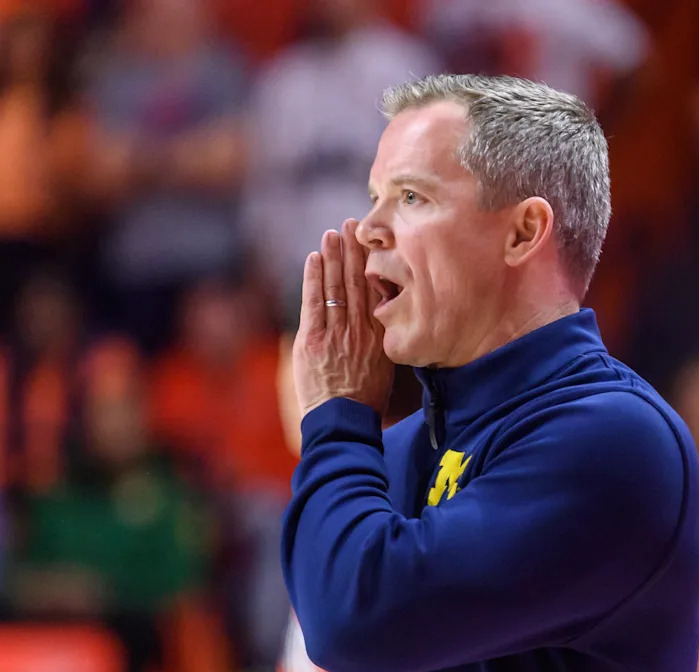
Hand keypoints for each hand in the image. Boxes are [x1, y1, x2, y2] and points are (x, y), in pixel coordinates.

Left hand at [293, 219, 393, 418]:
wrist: (344, 421)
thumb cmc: (365, 399)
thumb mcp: (384, 365)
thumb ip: (381, 337)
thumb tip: (382, 316)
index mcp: (379, 335)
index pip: (375, 291)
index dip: (371, 264)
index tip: (370, 243)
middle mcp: (360, 329)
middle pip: (357, 281)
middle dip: (353, 250)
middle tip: (351, 224)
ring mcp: (336, 333)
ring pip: (336, 286)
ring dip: (333, 257)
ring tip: (332, 233)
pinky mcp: (313, 340)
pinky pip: (314, 301)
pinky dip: (314, 278)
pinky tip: (314, 258)